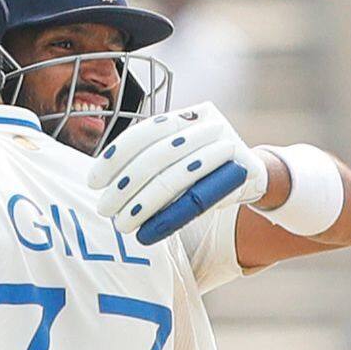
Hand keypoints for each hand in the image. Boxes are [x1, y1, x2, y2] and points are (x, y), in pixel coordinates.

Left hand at [88, 101, 267, 244]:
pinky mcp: (240, 175)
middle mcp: (207, 126)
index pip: (144, 132)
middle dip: (125, 185)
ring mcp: (226, 148)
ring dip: (143, 205)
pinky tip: (148, 233)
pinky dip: (169, 218)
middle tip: (104, 209)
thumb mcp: (178, 152)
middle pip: (157, 157)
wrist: (257, 173)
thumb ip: (147, 158)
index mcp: (186, 116)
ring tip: (121, 225)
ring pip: (175, 179)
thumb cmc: (203, 165)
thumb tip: (100, 179)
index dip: (116, 156)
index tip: (94, 181)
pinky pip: (198, 200)